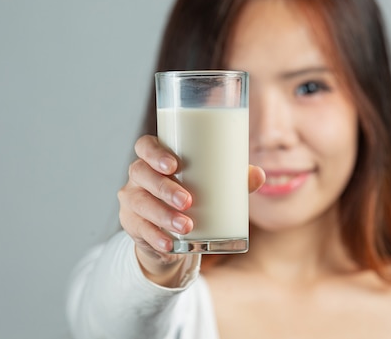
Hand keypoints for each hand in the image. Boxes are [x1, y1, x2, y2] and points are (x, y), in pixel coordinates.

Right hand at [117, 135, 264, 284]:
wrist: (172, 232)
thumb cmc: (193, 195)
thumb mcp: (210, 186)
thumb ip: (233, 179)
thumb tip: (259, 175)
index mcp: (155, 158)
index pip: (145, 146)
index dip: (155, 153)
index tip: (174, 165)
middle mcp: (139, 176)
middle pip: (141, 173)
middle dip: (164, 187)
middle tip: (188, 200)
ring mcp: (132, 200)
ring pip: (140, 203)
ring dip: (163, 215)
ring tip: (187, 226)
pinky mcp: (132, 224)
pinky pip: (139, 230)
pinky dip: (155, 238)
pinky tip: (170, 245)